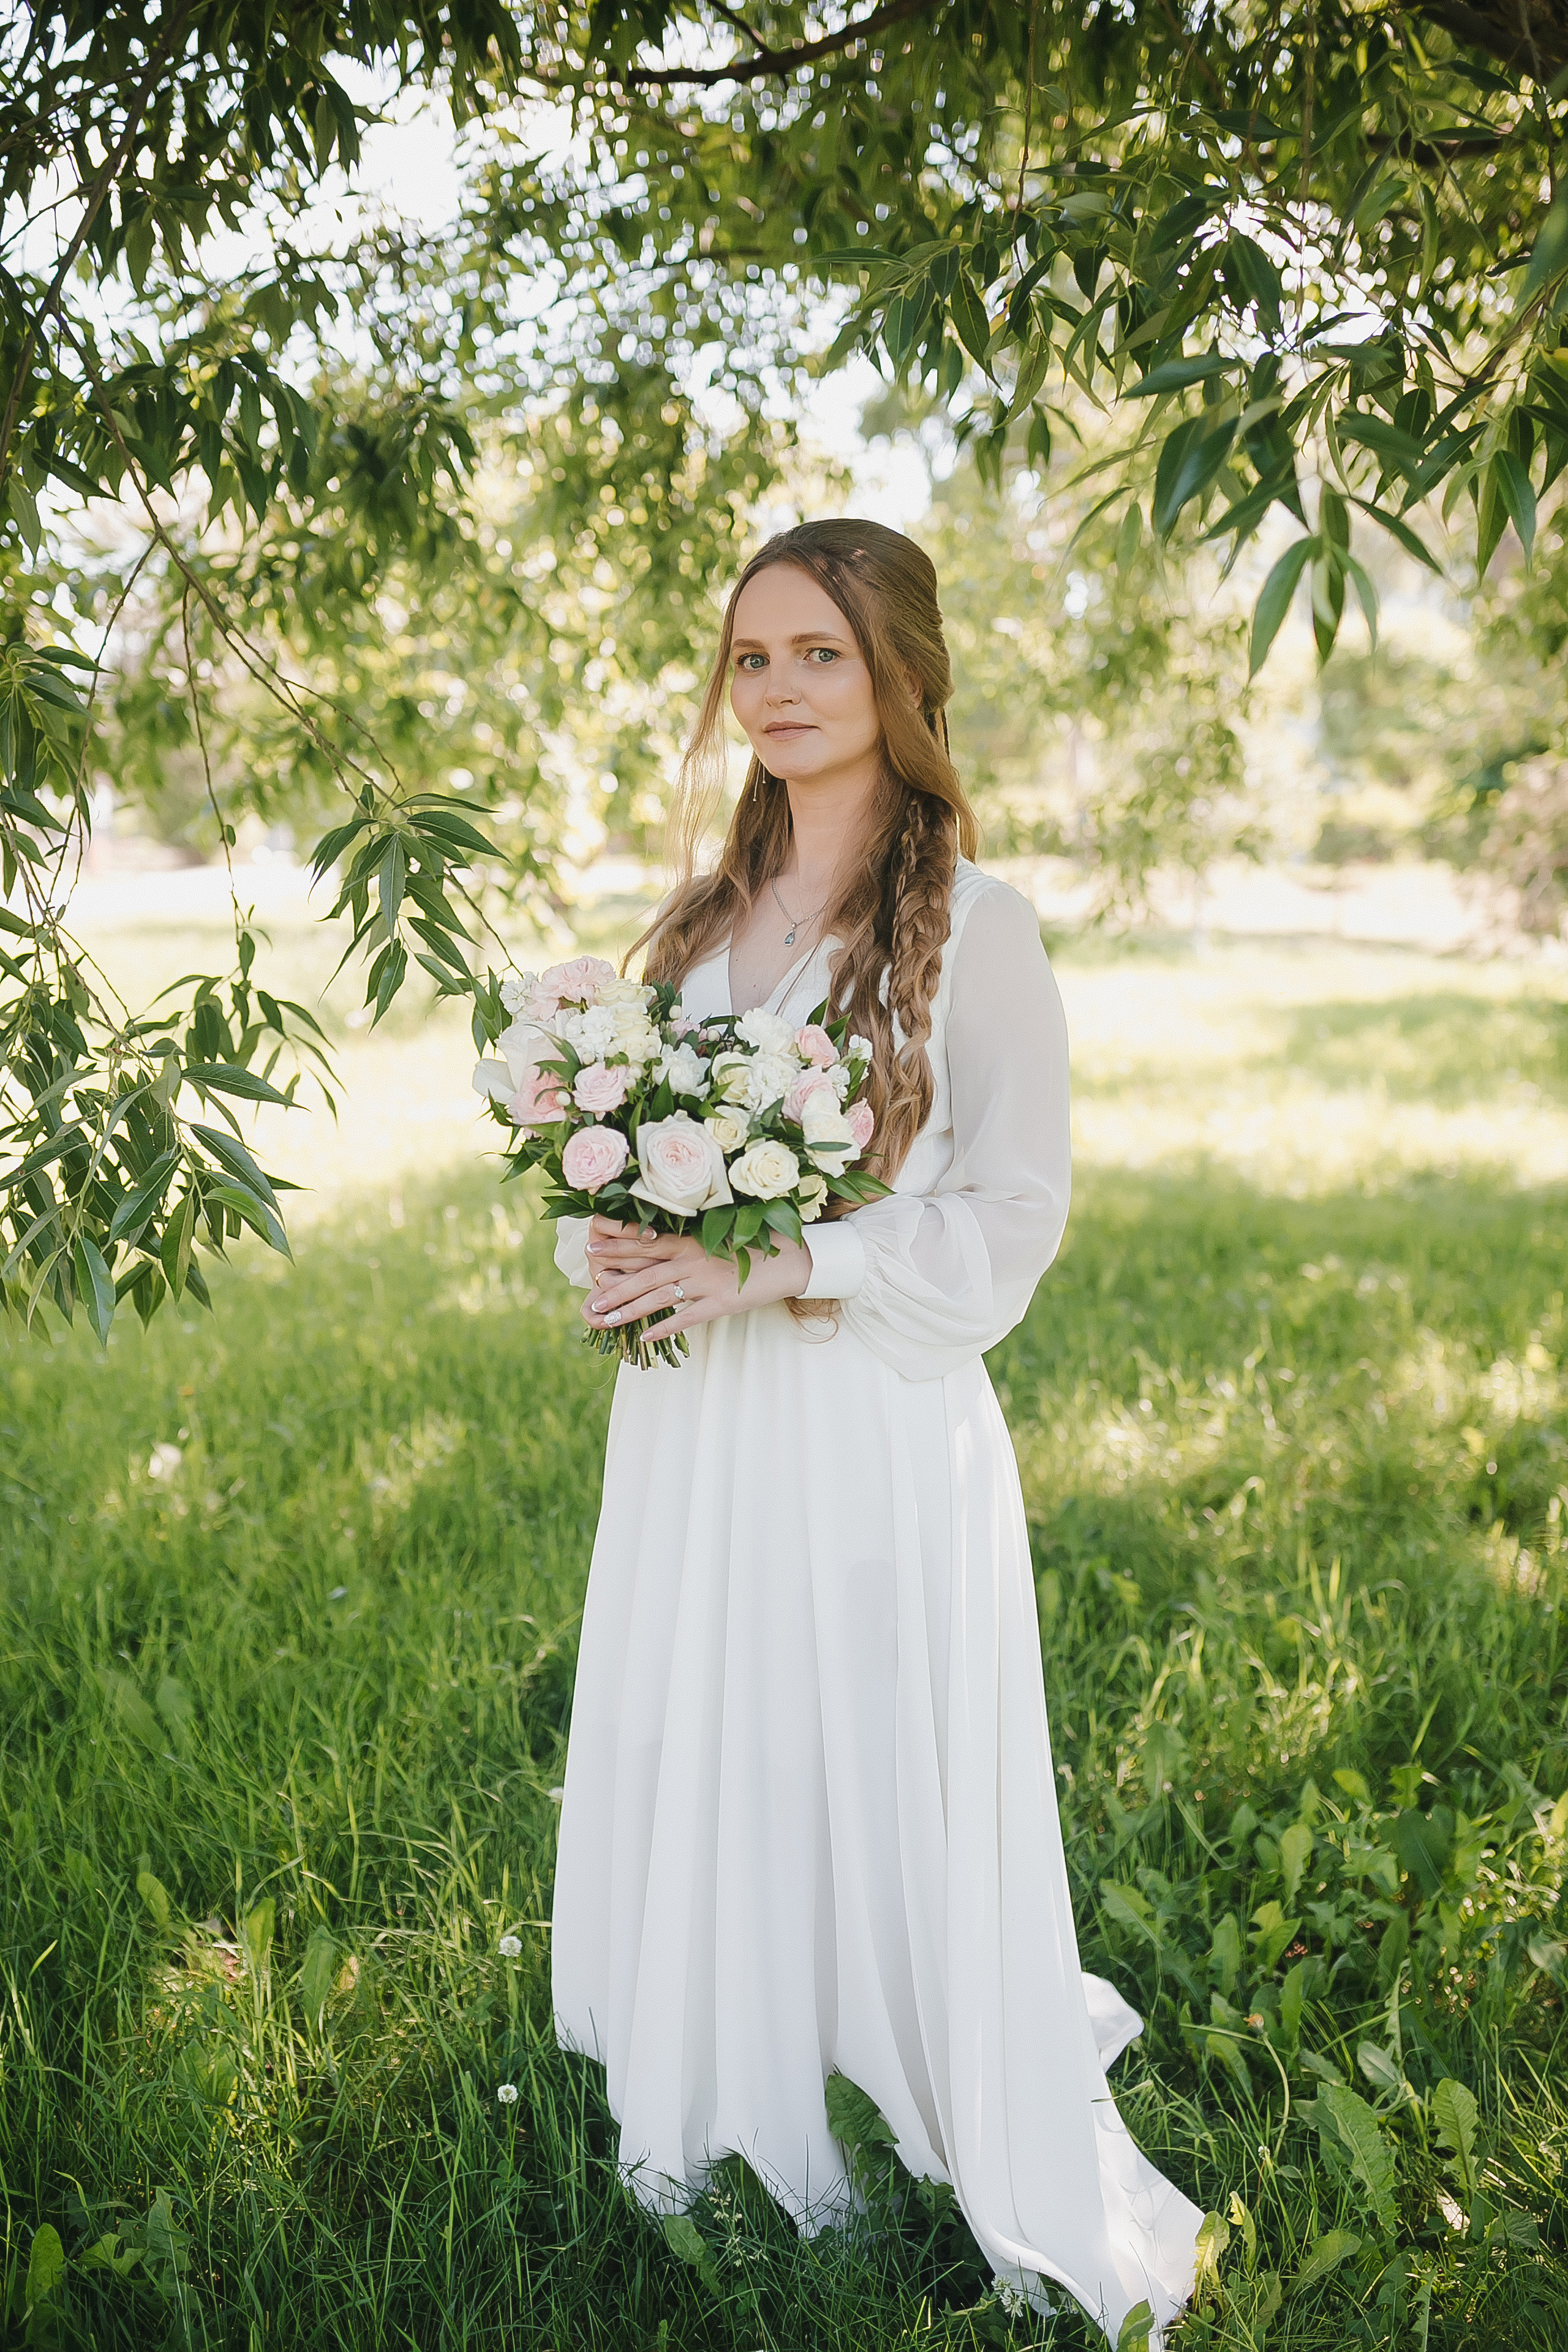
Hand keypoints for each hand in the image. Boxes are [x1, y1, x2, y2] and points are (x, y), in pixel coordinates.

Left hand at [582, 1215, 811, 1344]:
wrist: (790, 1258)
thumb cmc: (753, 1244)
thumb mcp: (718, 1235)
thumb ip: (688, 1242)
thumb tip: (658, 1244)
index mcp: (690, 1240)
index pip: (645, 1242)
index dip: (616, 1245)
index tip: (591, 1246)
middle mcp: (692, 1259)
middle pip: (644, 1273)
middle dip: (614, 1285)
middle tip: (590, 1297)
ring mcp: (705, 1282)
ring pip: (658, 1297)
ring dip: (630, 1309)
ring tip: (606, 1319)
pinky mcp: (719, 1303)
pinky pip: (686, 1317)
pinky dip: (664, 1327)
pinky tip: (644, 1336)